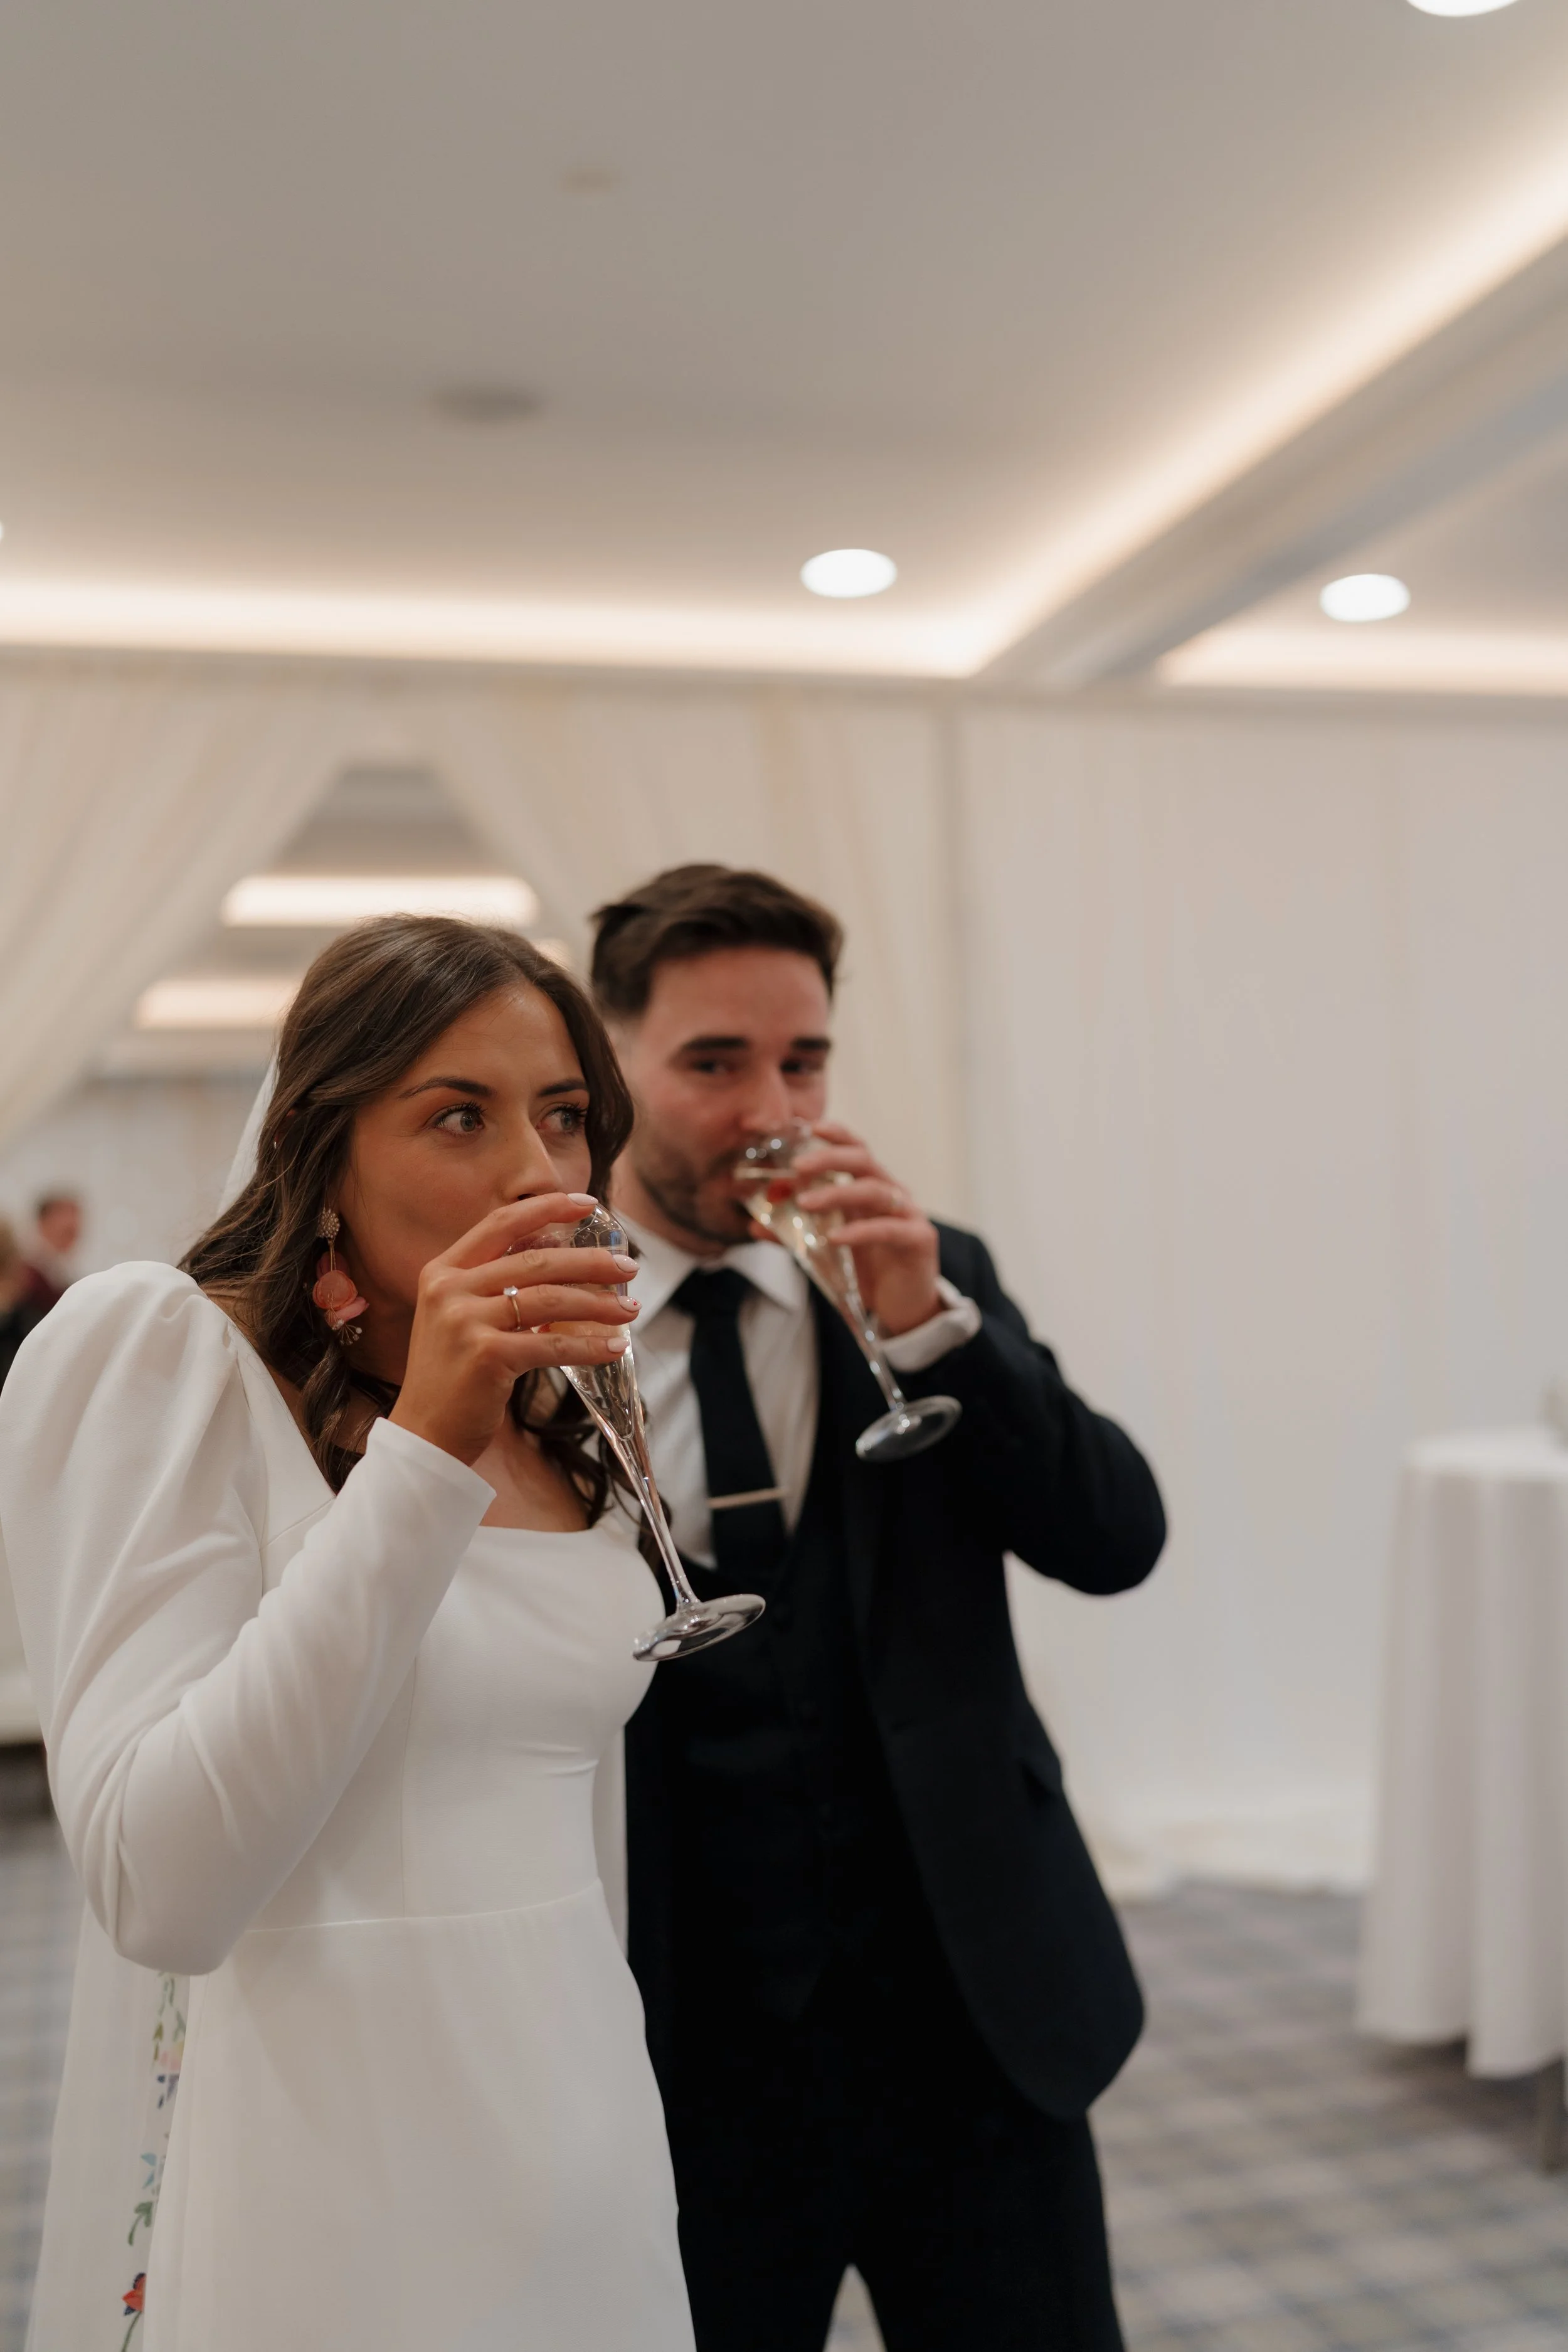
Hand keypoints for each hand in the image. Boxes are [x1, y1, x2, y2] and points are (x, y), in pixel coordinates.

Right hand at [390, 1194, 638, 1465]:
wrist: (424, 1436)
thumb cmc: (453, 1378)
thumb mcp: (462, 1318)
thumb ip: (496, 1286)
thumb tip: (561, 1260)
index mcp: (442, 1271)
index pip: (500, 1224)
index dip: (546, 1208)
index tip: (587, 1203)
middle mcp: (449, 1290)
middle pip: (535, 1261)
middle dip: (590, 1262)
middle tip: (628, 1267)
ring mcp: (465, 1322)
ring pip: (549, 1300)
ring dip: (598, 1303)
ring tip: (630, 1308)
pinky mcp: (486, 1356)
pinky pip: (552, 1345)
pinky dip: (589, 1346)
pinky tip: (614, 1347)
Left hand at [790, 1123, 941, 1337]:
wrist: (904, 1306)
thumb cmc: (868, 1270)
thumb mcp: (828, 1248)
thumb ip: (796, 1234)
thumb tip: (755, 1225)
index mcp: (872, 1188)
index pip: (856, 1150)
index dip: (837, 1135)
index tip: (811, 1126)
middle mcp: (892, 1193)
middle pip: (864, 1161)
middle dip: (830, 1158)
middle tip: (797, 1166)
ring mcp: (908, 1214)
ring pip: (874, 1191)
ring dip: (837, 1193)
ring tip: (804, 1203)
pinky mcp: (918, 1239)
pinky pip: (887, 1229)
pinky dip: (859, 1231)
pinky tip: (834, 1238)